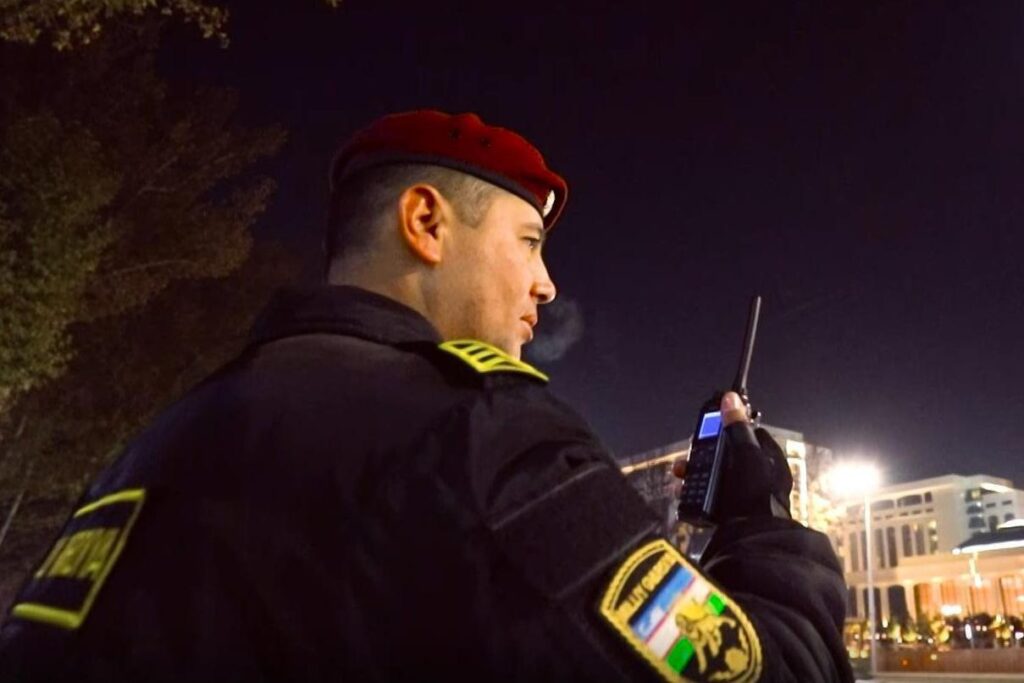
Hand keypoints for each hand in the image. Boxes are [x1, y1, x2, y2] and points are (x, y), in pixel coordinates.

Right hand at [673, 392, 792, 519]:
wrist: (751, 538)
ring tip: (681, 473)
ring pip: (717, 476)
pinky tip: (684, 492)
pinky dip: (696, 493)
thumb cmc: (755, 493)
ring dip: (696, 472)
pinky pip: (712, 497)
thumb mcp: (746, 453)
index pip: (751, 434)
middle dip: (704, 452)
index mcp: (770, 460)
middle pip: (729, 456)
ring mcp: (745, 496)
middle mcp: (760, 477)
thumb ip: (737, 426)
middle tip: (689, 452)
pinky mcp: (732, 513)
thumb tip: (730, 398)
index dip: (731, 427)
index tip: (712, 425)